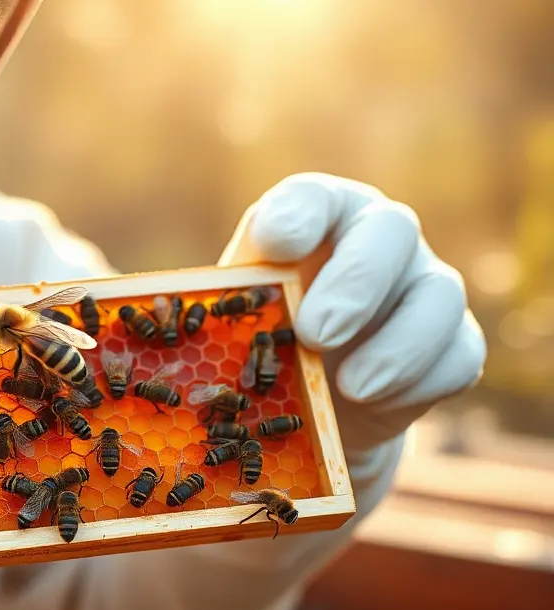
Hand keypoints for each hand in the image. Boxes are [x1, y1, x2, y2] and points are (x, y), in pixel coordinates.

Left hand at [219, 173, 486, 452]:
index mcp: (318, 217)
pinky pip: (456, 357)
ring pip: (438, 295)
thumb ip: (215, 305)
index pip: (313, 196)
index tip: (274, 244)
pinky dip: (417, 383)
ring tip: (350, 387)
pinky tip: (373, 402)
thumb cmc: (262, 340)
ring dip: (395, 345)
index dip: (297, 214)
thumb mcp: (231, 317)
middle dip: (354, 284)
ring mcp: (425, 286)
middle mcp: (378, 237)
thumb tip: (158, 315)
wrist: (310, 406)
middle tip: (315, 334)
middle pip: (390, 230)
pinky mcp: (452, 344)